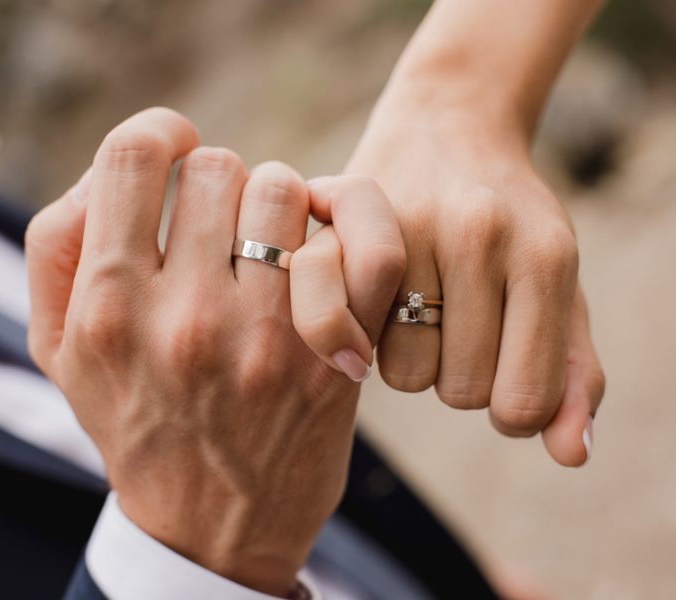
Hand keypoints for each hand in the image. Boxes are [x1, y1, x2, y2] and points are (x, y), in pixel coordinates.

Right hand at [25, 108, 403, 594]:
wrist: (209, 526)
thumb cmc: (136, 422)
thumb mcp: (61, 350)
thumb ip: (58, 247)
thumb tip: (111, 174)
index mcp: (111, 308)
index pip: (135, 156)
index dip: (162, 134)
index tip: (178, 152)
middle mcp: (188, 318)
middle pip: (222, 167)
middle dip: (223, 185)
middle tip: (225, 226)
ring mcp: (268, 339)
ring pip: (288, 192)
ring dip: (282, 205)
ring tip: (271, 244)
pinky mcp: (332, 358)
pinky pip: (367, 246)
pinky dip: (358, 224)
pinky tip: (332, 243)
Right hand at [346, 89, 604, 466]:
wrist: (447, 127)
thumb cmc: (511, 222)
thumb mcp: (559, 288)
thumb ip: (573, 372)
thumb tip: (573, 455)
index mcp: (545, 256)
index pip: (523, 403)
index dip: (513, 407)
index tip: (504, 372)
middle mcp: (479, 235)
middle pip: (461, 391)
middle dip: (461, 376)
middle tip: (461, 331)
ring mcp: (409, 225)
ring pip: (405, 373)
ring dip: (413, 361)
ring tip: (417, 314)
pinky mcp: (350, 225)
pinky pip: (349, 330)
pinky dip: (363, 336)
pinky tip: (373, 308)